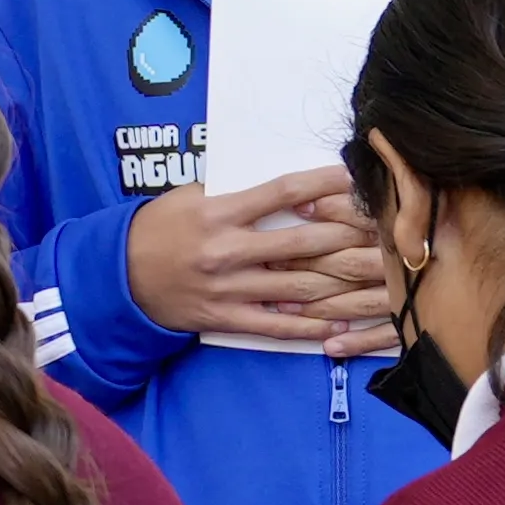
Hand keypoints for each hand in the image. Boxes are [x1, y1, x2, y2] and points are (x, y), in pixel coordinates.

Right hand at [124, 167, 395, 352]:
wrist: (118, 275)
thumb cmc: (158, 229)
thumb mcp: (190, 197)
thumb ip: (235, 193)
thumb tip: (286, 190)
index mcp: (220, 212)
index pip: (282, 192)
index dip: (323, 183)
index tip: (355, 176)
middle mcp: (227, 250)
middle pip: (303, 243)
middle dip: (349, 239)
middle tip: (386, 234)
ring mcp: (228, 287)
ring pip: (298, 287)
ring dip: (342, 284)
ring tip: (376, 279)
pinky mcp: (225, 317)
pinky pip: (275, 326)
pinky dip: (309, 328)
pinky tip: (338, 325)